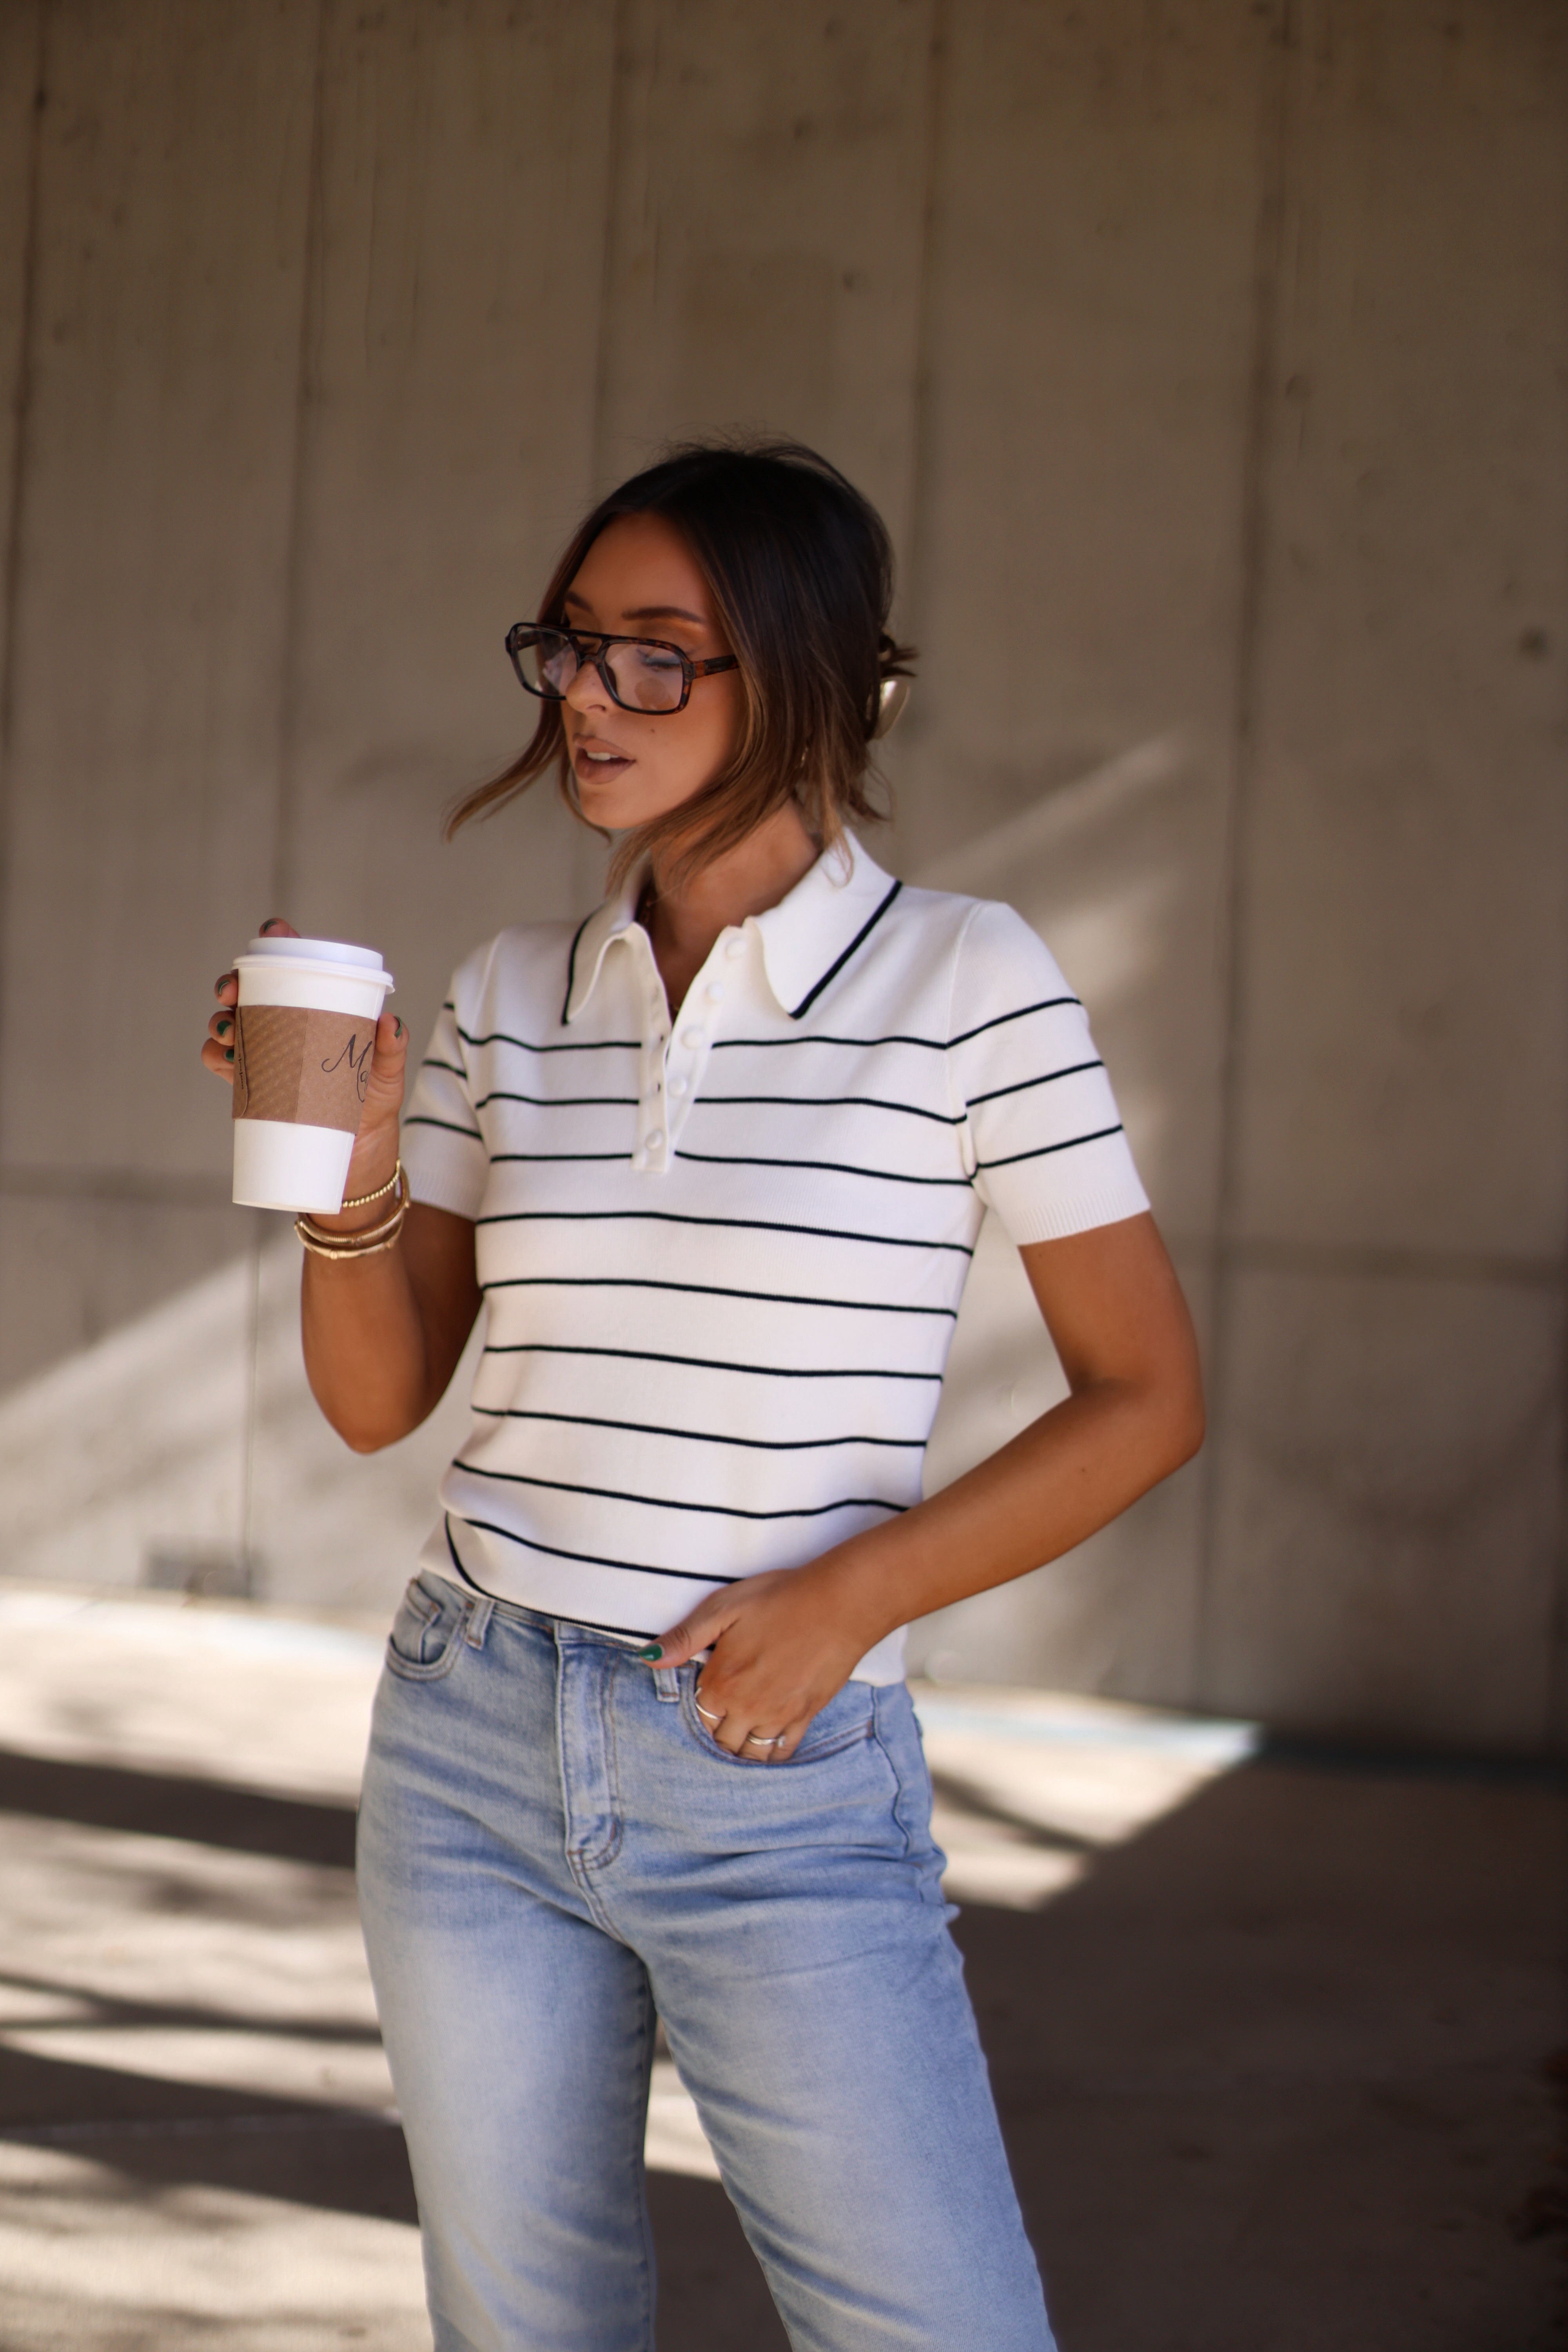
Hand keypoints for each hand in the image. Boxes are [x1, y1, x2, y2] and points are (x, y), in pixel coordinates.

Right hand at [202, 917, 409, 1212]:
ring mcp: (266, 1055)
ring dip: (221, 1020)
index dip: (278, 942)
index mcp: (316, 1008)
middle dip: (234, 983)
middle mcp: (285, 1025)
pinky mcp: (253, 1088)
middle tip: (233, 992)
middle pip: (250, 991)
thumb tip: (390, 1023)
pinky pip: (223, 1065)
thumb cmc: (372, 1106)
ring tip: (230, 1030)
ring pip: (230, 1024)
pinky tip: (225, 1058)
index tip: (272, 933)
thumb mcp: (386, 1075)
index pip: (295, 965)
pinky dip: (217, 1057)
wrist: (355, 1160)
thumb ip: (390, 1049)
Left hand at [647, 1563, 877, 1761]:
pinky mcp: (805, 1715)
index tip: (699, 1704)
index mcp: (721, 1682)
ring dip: (739, 1751)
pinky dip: (770, 1755)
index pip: (696, 1717)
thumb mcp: (724, 1607)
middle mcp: (746, 1707)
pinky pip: (782, 1751)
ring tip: (736, 1739)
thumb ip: (685, 1637)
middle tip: (716, 1725)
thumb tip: (647, 1657)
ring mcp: (778, 1716)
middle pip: (720, 1742)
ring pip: (749, 1753)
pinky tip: (765, 1746)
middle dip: (715, 1736)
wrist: (839, 1603)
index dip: (694, 1712)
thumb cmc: (779, 1598)